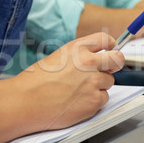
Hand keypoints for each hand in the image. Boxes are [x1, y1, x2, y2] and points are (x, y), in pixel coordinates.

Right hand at [0, 33, 124, 142]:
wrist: (25, 102)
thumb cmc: (35, 82)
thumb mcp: (57, 57)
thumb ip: (79, 56)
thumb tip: (96, 59)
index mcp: (77, 48)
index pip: (105, 40)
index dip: (110, 46)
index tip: (110, 50)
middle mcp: (88, 62)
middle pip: (117, 59)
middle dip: (115, 64)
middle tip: (108, 70)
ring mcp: (93, 82)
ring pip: (109, 82)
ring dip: (99, 86)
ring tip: (78, 92)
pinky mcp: (94, 101)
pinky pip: (104, 99)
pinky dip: (94, 102)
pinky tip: (78, 102)